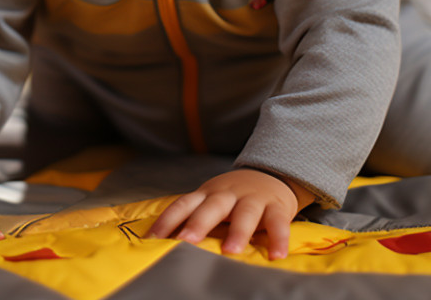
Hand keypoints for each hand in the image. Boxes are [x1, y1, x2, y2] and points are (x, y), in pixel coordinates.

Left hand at [146, 168, 314, 259]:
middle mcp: (227, 194)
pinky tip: (276, 255)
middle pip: (211, 207)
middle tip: (185, 241)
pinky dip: (279, 238)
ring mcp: (253, 198)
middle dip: (198, 223)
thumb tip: (166, 243)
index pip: (183, 204)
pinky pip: (278, 222)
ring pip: (245, 213)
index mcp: (207, 194)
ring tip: (230, 251)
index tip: (151, 239)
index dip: (167, 220)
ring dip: (237, 232)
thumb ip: (194, 216)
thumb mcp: (212, 200)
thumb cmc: (234, 196)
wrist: (272, 173)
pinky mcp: (277, 206)